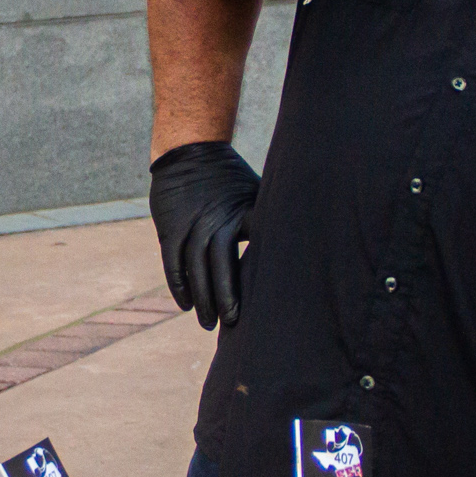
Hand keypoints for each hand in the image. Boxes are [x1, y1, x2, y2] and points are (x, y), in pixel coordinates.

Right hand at [151, 140, 260, 330]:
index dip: (257, 278)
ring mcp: (190, 226)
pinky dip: (179, 285)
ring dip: (202, 298)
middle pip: (220, 265)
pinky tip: (186, 305)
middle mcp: (214, 221)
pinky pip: (173, 262)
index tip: (265, 302)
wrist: (190, 152)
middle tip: (233, 324)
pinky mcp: (170, 229)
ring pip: (194, 269)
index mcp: (240, 214)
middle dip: (226, 297)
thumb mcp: (256, 190)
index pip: (252, 250)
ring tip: (209, 323)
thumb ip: (269, 216)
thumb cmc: (231, 176)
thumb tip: (305, 236)